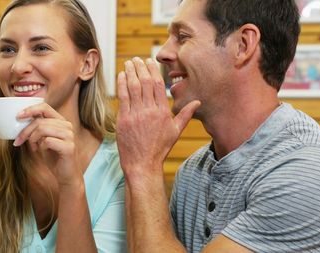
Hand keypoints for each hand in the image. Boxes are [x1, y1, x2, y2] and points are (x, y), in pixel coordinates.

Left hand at [14, 103, 81, 186]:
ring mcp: (69, 136)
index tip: (18, 116)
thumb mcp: (43, 139)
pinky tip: (40, 151)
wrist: (66, 175)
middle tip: (19, 141)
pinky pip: (47, 141)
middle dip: (26, 131)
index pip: (45, 107)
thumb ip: (37, 128)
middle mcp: (67, 126)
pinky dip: (40, 146)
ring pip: (42, 129)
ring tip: (33, 147)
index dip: (30, 109)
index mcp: (61, 121)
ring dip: (32, 139)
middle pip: (40, 121)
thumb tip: (21, 118)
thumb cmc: (53, 157)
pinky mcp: (69, 147)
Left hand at [116, 57, 199, 177]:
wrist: (142, 164)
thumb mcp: (175, 132)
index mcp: (163, 112)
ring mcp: (136, 115)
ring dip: (130, 72)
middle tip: (136, 59)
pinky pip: (122, 97)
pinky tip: (121, 76)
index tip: (148, 62)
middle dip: (140, 68)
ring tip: (128, 63)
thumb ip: (185, 114)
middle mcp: (150, 111)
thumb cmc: (159, 149)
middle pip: (144, 82)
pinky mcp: (124, 119)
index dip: (152, 70)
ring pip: (133, 87)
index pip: (157, 85)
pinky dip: (121, 84)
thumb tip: (198, 102)